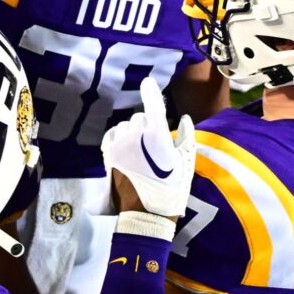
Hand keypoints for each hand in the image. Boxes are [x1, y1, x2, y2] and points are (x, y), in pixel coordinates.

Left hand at [100, 77, 195, 222]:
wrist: (145, 212)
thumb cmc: (171, 188)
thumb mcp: (185, 162)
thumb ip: (185, 136)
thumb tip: (184, 119)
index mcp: (156, 135)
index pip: (153, 105)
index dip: (151, 92)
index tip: (149, 82)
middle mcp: (135, 135)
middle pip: (141, 118)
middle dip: (148, 126)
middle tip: (155, 146)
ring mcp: (119, 143)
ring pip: (126, 126)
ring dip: (133, 132)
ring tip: (142, 151)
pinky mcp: (108, 152)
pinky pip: (113, 134)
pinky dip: (120, 137)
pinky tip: (127, 148)